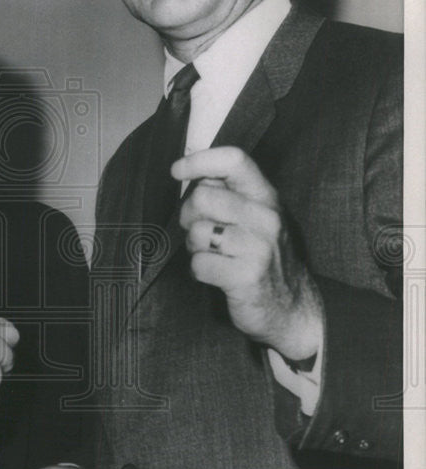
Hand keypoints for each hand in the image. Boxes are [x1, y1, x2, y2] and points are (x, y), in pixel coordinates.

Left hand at [174, 146, 322, 359]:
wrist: (292, 308)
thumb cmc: (263, 258)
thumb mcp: (255, 219)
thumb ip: (229, 195)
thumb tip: (193, 176)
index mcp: (266, 197)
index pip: (234, 160)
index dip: (199, 161)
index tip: (177, 170)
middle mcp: (266, 218)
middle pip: (203, 197)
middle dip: (189, 216)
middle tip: (200, 232)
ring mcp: (258, 247)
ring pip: (197, 232)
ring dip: (194, 247)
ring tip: (212, 254)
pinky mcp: (246, 277)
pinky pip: (199, 264)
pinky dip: (198, 271)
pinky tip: (216, 274)